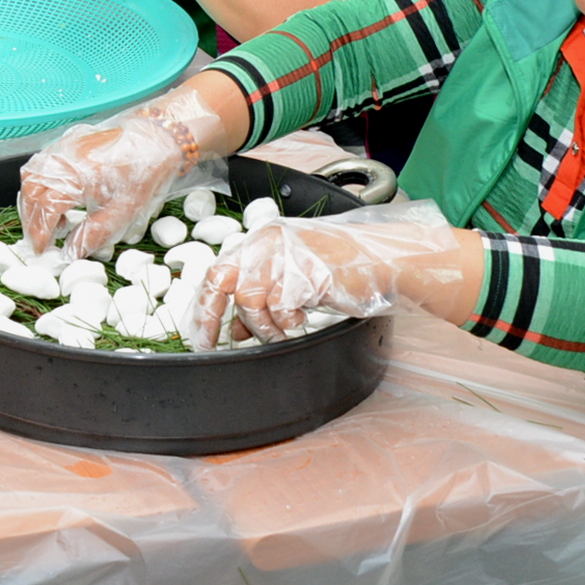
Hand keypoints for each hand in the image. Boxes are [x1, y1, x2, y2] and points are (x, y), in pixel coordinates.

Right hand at [18, 88, 226, 256]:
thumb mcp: (121, 212)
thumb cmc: (142, 173)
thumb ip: (92, 235)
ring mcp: (62, 147)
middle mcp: (63, 158)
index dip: (40, 233)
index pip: (45, 209)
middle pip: (31, 192)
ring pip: (31, 176)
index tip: (43, 249)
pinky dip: (40, 184)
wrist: (156, 140)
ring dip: (33, 201)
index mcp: (76, 177)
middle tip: (41, 239)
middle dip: (32, 219)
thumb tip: (71, 253)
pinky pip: (40, 164)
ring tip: (51, 221)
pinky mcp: (66, 142)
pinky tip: (56, 198)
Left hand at [186, 215, 471, 349]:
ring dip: (264, 326)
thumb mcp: (294, 280)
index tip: (200, 338)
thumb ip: (262, 297)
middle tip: (217, 344)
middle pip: (222, 278)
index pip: (218, 271)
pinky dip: (287, 322)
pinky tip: (301, 321)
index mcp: (261, 239)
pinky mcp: (305, 270)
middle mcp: (267, 241)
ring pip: (251, 299)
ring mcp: (286, 253)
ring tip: (283, 331)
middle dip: (212, 317)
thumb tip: (233, 328)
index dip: (205, 307)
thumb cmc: (341, 269)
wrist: (383, 261)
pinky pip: (280, 306)